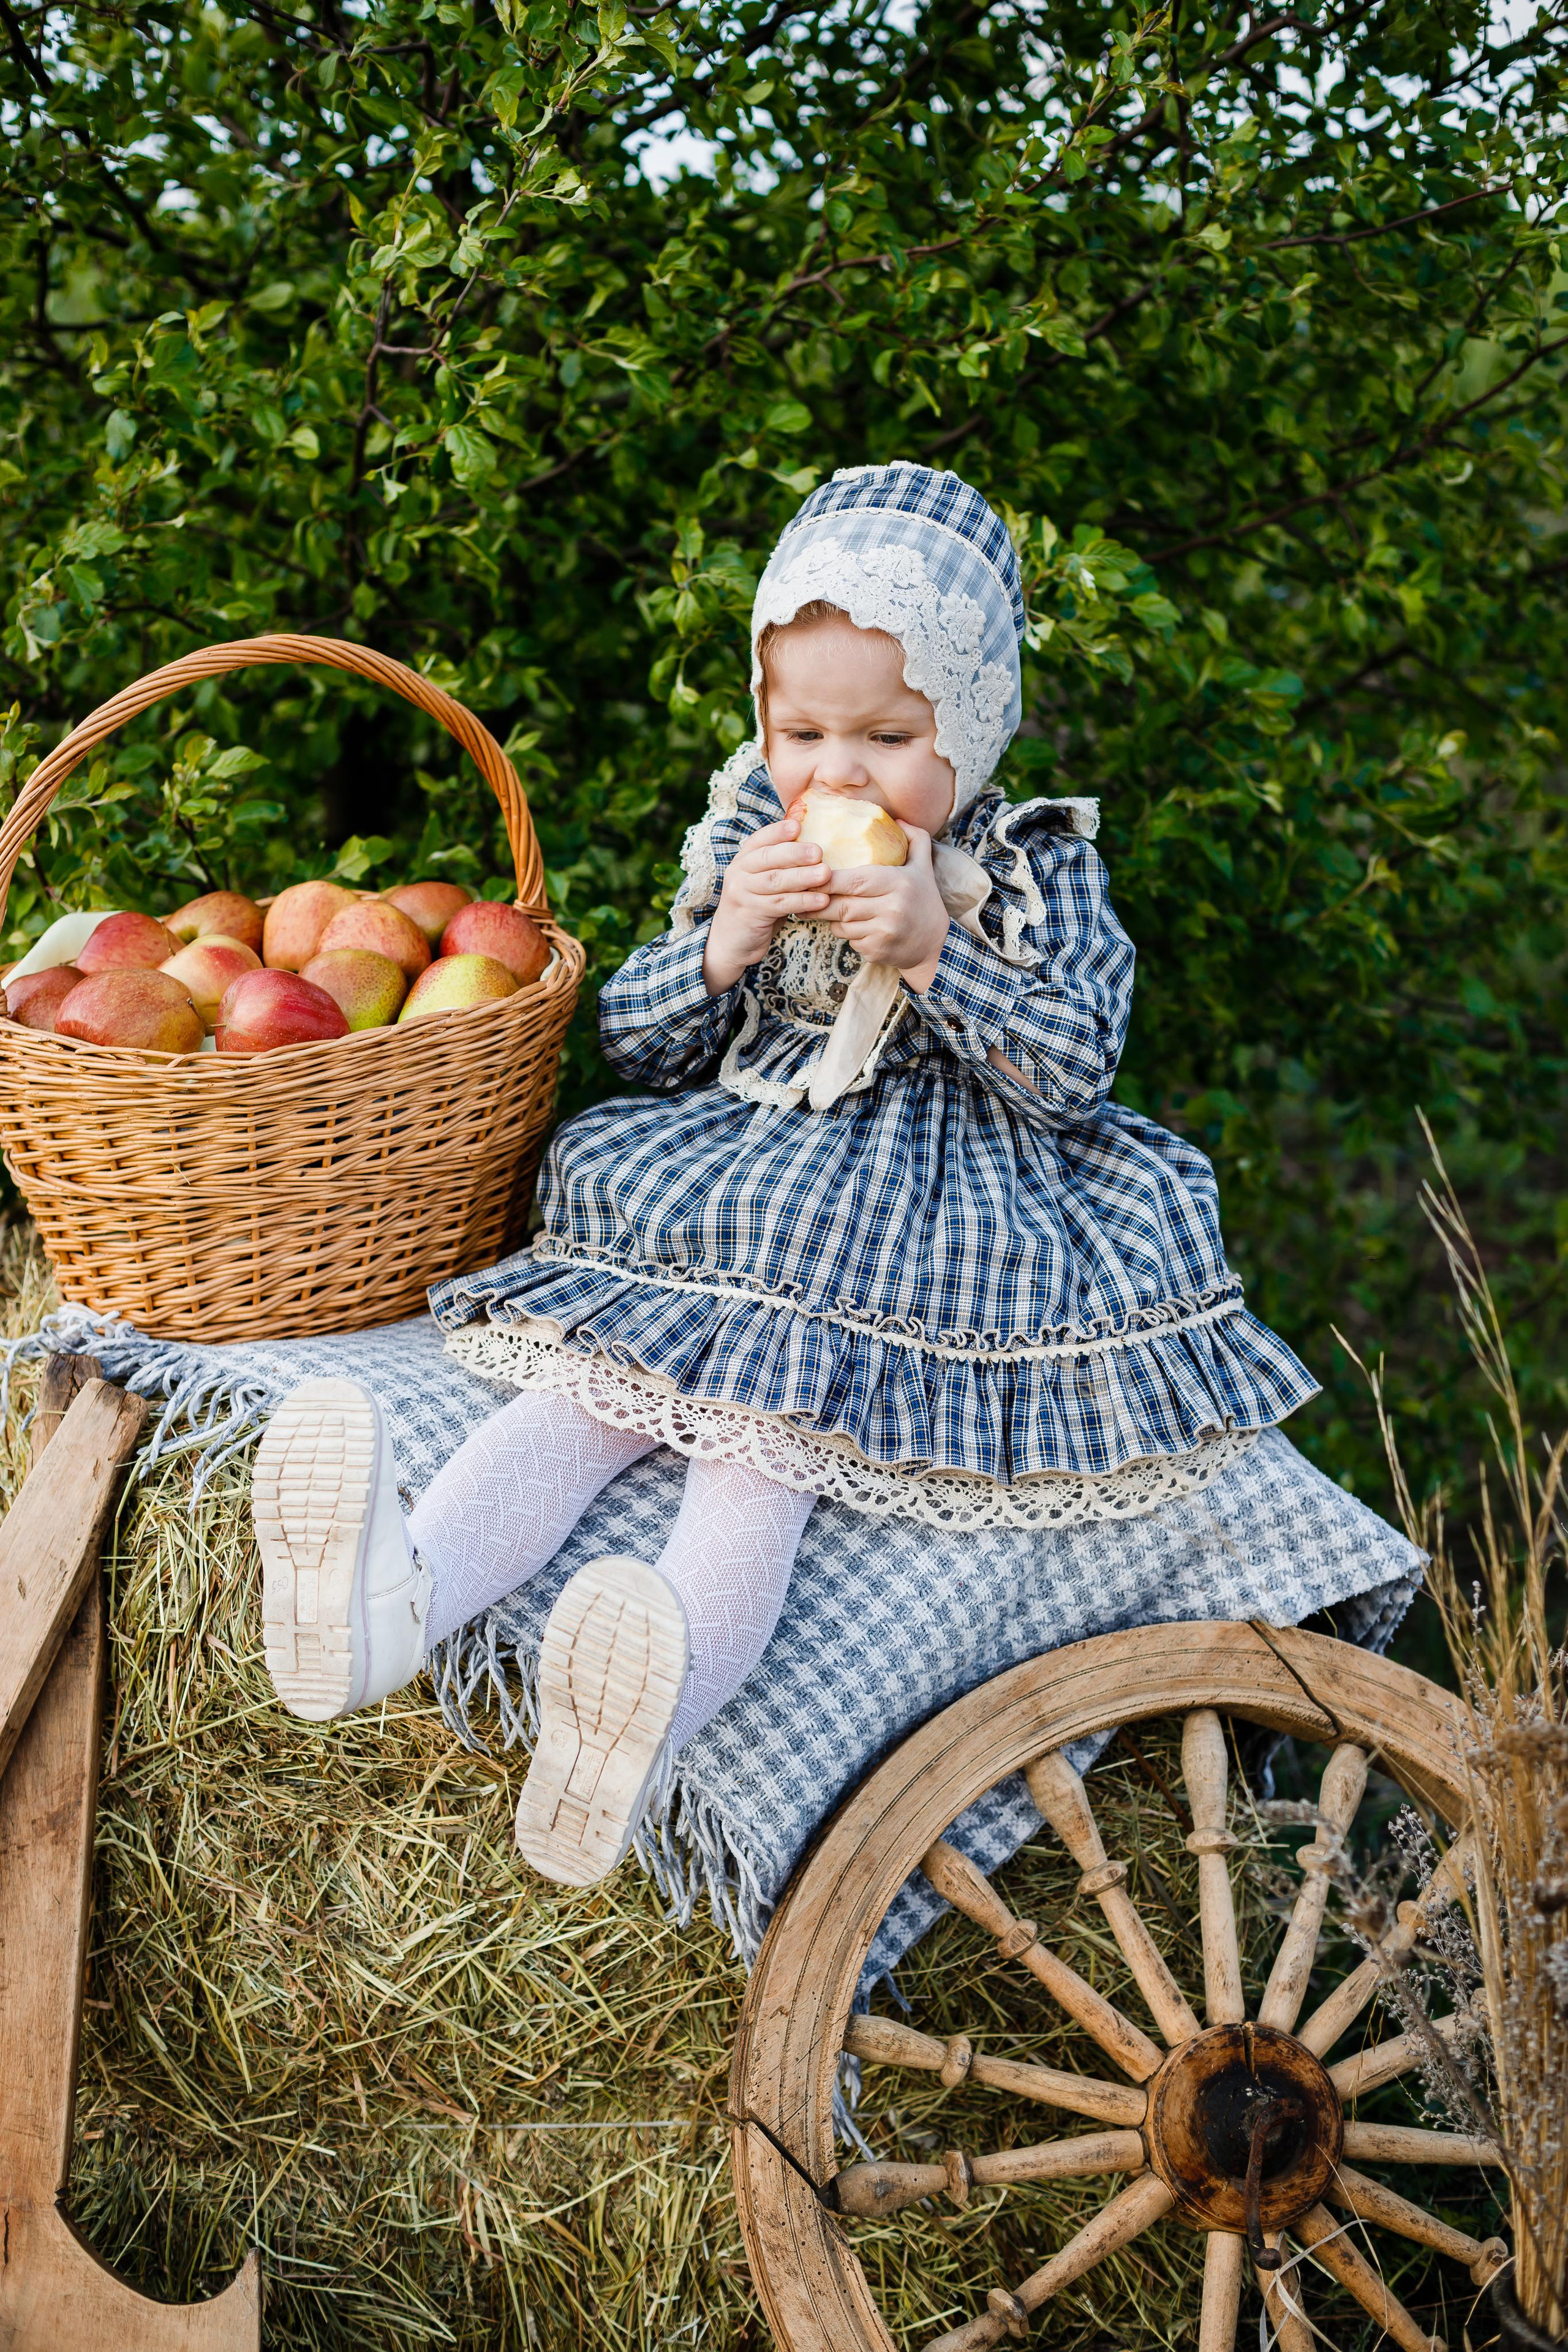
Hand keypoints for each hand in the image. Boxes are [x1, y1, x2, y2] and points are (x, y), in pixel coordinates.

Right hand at [703, 817, 829, 993]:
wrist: (731, 942)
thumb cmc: (756, 907)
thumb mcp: (763, 882)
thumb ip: (781, 866)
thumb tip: (815, 848)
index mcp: (743, 860)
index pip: (759, 839)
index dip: (778, 831)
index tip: (798, 825)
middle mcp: (738, 873)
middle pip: (768, 857)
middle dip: (795, 853)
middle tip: (819, 851)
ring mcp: (741, 893)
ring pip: (775, 881)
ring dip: (802, 876)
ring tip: (826, 874)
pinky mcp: (750, 914)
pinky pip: (780, 904)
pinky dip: (802, 901)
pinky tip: (821, 900)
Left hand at [823, 825, 949, 988]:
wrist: (935, 943)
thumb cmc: (924, 900)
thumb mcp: (923, 867)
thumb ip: (914, 838)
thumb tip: (898, 817)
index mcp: (898, 883)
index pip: (854, 881)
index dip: (827, 879)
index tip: (811, 874)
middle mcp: (891, 909)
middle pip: (841, 905)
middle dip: (818, 901)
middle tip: (801, 893)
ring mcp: (883, 933)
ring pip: (841, 924)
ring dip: (830, 917)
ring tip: (826, 907)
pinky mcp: (877, 951)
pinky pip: (848, 939)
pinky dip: (845, 932)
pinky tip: (852, 925)